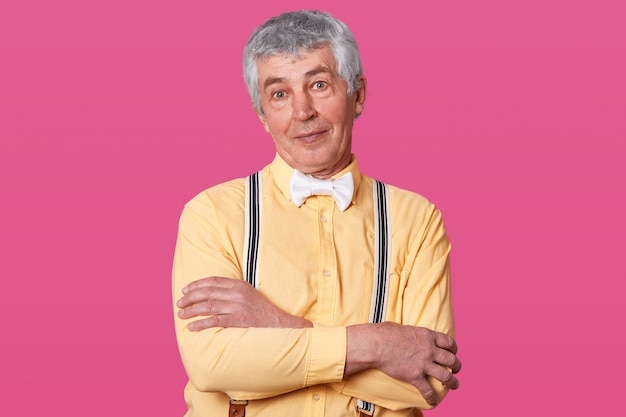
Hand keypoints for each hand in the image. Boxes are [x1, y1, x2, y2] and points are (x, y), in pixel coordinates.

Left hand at [176, 276, 311, 330]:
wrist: (279, 323)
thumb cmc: (262, 310)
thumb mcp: (249, 293)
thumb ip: (232, 291)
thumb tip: (211, 293)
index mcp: (239, 285)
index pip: (213, 281)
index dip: (196, 285)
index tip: (185, 290)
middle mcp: (237, 294)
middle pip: (208, 292)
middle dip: (190, 298)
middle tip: (180, 303)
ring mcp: (238, 307)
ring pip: (208, 306)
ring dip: (192, 310)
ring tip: (181, 314)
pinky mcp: (238, 320)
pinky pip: (215, 321)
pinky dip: (201, 323)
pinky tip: (192, 327)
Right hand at [346, 322, 460, 405]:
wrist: (376, 344)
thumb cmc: (386, 333)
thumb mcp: (405, 328)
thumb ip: (412, 333)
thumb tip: (408, 334)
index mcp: (428, 336)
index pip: (449, 342)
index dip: (454, 349)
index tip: (454, 352)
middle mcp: (430, 350)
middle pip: (451, 359)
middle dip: (457, 366)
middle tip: (456, 370)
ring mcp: (423, 364)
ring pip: (446, 376)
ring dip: (453, 382)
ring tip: (454, 385)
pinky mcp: (415, 376)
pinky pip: (428, 390)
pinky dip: (432, 398)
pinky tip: (433, 401)